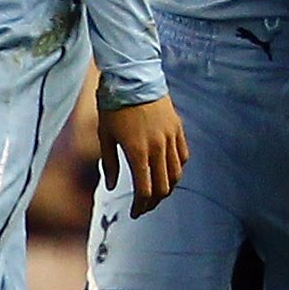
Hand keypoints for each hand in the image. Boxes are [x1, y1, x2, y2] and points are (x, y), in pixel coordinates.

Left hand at [101, 94, 187, 215]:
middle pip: (163, 187)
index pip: (144, 190)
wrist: (132, 77)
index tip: (135, 212)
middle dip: (154, 202)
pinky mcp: (177, 128)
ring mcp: (170, 138)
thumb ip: (110, 164)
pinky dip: (177, 168)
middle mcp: (157, 148)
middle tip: (145, 206)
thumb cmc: (114, 106)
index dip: (141, 206)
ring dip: (168, 188)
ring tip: (157, 192)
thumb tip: (112, 186)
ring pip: (176, 173)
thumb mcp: (105, 136)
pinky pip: (183, 155)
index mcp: (137, 152)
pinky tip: (168, 171)